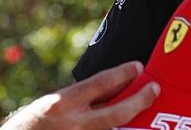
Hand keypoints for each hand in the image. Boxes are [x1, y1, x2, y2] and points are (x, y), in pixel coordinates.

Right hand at [0, 62, 158, 129]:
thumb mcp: (55, 102)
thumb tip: (112, 86)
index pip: (100, 84)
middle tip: (154, 90)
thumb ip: (81, 96)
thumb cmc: (35, 121)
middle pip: (117, 112)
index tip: (138, 66)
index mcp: (63, 103)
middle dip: (139, 100)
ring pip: (115, 129)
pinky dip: (118, 129)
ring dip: (132, 120)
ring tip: (146, 109)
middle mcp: (74, 123)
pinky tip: (128, 124)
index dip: (122, 74)